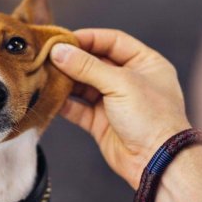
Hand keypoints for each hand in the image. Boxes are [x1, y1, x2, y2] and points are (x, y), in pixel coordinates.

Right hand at [50, 29, 190, 188]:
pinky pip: (78, 108)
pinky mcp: (101, 122)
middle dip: (72, 60)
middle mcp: (130, 80)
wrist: (156, 162)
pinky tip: (50, 96)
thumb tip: (59, 51)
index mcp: (145, 63)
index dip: (88, 38)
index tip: (63, 39)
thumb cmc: (152, 118)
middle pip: (95, 62)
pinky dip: (64, 103)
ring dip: (65, 81)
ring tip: (45, 74)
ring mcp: (114, 102)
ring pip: (84, 85)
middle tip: (48, 56)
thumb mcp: (120, 83)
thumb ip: (87, 66)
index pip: (113, 41)